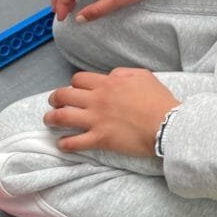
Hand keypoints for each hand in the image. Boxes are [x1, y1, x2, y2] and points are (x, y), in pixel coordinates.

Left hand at [44, 69, 179, 155]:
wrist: (167, 124)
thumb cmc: (159, 100)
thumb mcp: (144, 75)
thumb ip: (123, 72)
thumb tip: (110, 75)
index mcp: (108, 83)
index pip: (79, 79)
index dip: (74, 83)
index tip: (75, 89)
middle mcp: (97, 99)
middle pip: (64, 95)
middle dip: (55, 98)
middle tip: (55, 102)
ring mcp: (96, 120)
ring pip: (62, 117)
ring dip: (52, 118)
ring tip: (49, 120)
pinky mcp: (99, 139)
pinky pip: (73, 142)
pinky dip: (65, 143)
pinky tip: (63, 143)